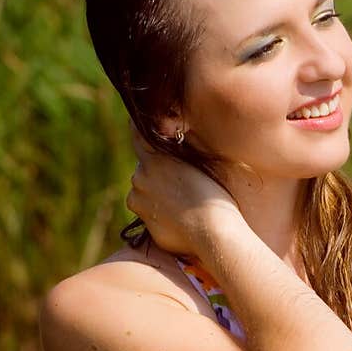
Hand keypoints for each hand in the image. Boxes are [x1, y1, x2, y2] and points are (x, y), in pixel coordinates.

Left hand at [126, 123, 241, 253]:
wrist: (213, 231)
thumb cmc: (215, 193)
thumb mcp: (202, 160)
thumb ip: (184, 145)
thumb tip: (173, 131)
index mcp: (154, 157)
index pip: (138, 134)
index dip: (137, 127)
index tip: (136, 119)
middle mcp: (140, 177)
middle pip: (144, 169)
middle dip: (157, 173)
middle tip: (182, 182)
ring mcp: (139, 201)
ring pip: (143, 193)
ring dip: (156, 195)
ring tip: (183, 203)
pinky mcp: (145, 223)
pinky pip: (150, 214)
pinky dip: (160, 215)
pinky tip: (181, 218)